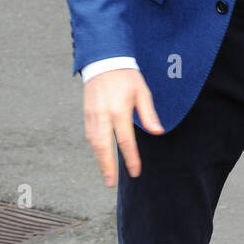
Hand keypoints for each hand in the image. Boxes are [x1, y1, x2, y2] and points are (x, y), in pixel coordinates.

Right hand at [83, 70, 163, 186]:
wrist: (104, 60)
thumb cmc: (127, 77)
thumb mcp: (142, 92)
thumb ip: (149, 114)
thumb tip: (158, 132)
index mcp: (119, 110)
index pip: (125, 140)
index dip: (131, 158)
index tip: (135, 171)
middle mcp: (103, 114)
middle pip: (104, 146)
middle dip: (107, 166)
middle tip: (111, 183)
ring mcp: (92, 114)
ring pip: (94, 142)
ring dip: (99, 160)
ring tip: (106, 174)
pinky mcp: (86, 113)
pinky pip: (89, 134)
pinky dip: (94, 147)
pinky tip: (100, 155)